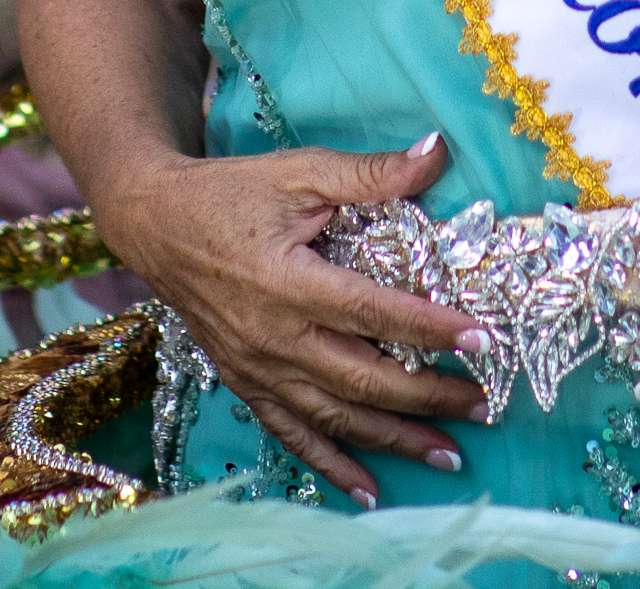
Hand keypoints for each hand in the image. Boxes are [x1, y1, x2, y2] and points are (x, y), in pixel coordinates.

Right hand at [90, 133, 489, 503]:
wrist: (155, 224)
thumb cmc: (230, 193)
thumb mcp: (299, 171)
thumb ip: (370, 172)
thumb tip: (438, 151)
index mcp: (289, 281)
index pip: (373, 312)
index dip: (430, 328)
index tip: (482, 340)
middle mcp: (274, 336)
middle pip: (362, 377)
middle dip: (427, 396)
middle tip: (484, 404)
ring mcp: (258, 368)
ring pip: (335, 416)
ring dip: (393, 439)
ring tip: (447, 454)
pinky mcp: (246, 383)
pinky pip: (292, 434)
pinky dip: (331, 466)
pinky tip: (369, 489)